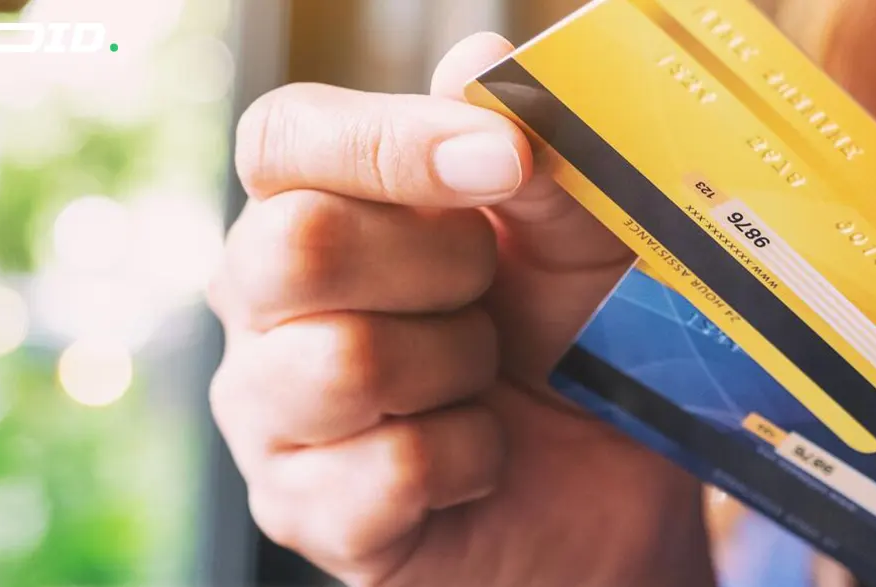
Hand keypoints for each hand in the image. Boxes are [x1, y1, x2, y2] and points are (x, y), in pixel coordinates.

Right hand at [208, 33, 712, 586]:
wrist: (611, 487)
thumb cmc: (576, 343)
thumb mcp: (584, 239)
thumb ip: (539, 154)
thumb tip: (481, 62)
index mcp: (317, 204)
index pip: (284, 139)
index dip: (390, 142)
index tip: (503, 160)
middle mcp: (264, 303)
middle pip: (292, 245)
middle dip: (439, 266)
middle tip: (495, 293)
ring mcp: (270, 412)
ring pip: (342, 364)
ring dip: (460, 368)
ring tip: (489, 380)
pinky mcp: (300, 513)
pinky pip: (389, 472)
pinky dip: (471, 460)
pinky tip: (481, 458)